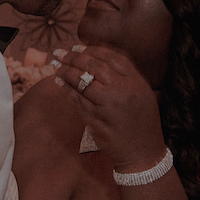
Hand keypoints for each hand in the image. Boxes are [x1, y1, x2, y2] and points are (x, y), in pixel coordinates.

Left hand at [52, 45, 166, 172]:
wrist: (143, 152)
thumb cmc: (142, 122)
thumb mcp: (142, 94)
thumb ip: (125, 77)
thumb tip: (98, 60)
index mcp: (135, 81)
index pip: (111, 58)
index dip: (92, 50)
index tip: (77, 47)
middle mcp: (122, 90)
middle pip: (93, 67)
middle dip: (74, 58)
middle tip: (60, 53)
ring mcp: (108, 106)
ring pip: (82, 82)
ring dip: (66, 72)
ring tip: (56, 66)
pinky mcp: (96, 120)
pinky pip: (77, 101)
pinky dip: (66, 90)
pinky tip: (59, 83)